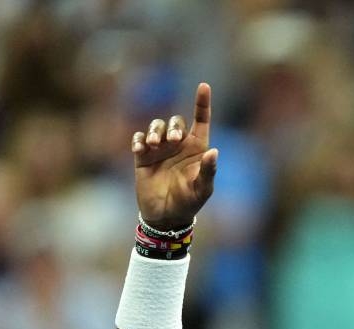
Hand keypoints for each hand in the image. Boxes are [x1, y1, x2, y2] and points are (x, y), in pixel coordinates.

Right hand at [132, 83, 217, 227]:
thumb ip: (208, 171)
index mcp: (197, 149)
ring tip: (153, 145)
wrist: (165, 216)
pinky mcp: (143, 157)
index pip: (201, 121)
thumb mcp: (202, 189)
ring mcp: (161, 150)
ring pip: (156, 126)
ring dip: (154, 131)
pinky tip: (140, 148)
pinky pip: (139, 139)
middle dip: (172, 126)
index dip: (202, 103)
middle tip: (171, 140)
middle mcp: (179, 145)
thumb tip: (214, 152)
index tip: (204, 86)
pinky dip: (138, 139)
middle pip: (175, 122)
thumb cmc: (189, 203)